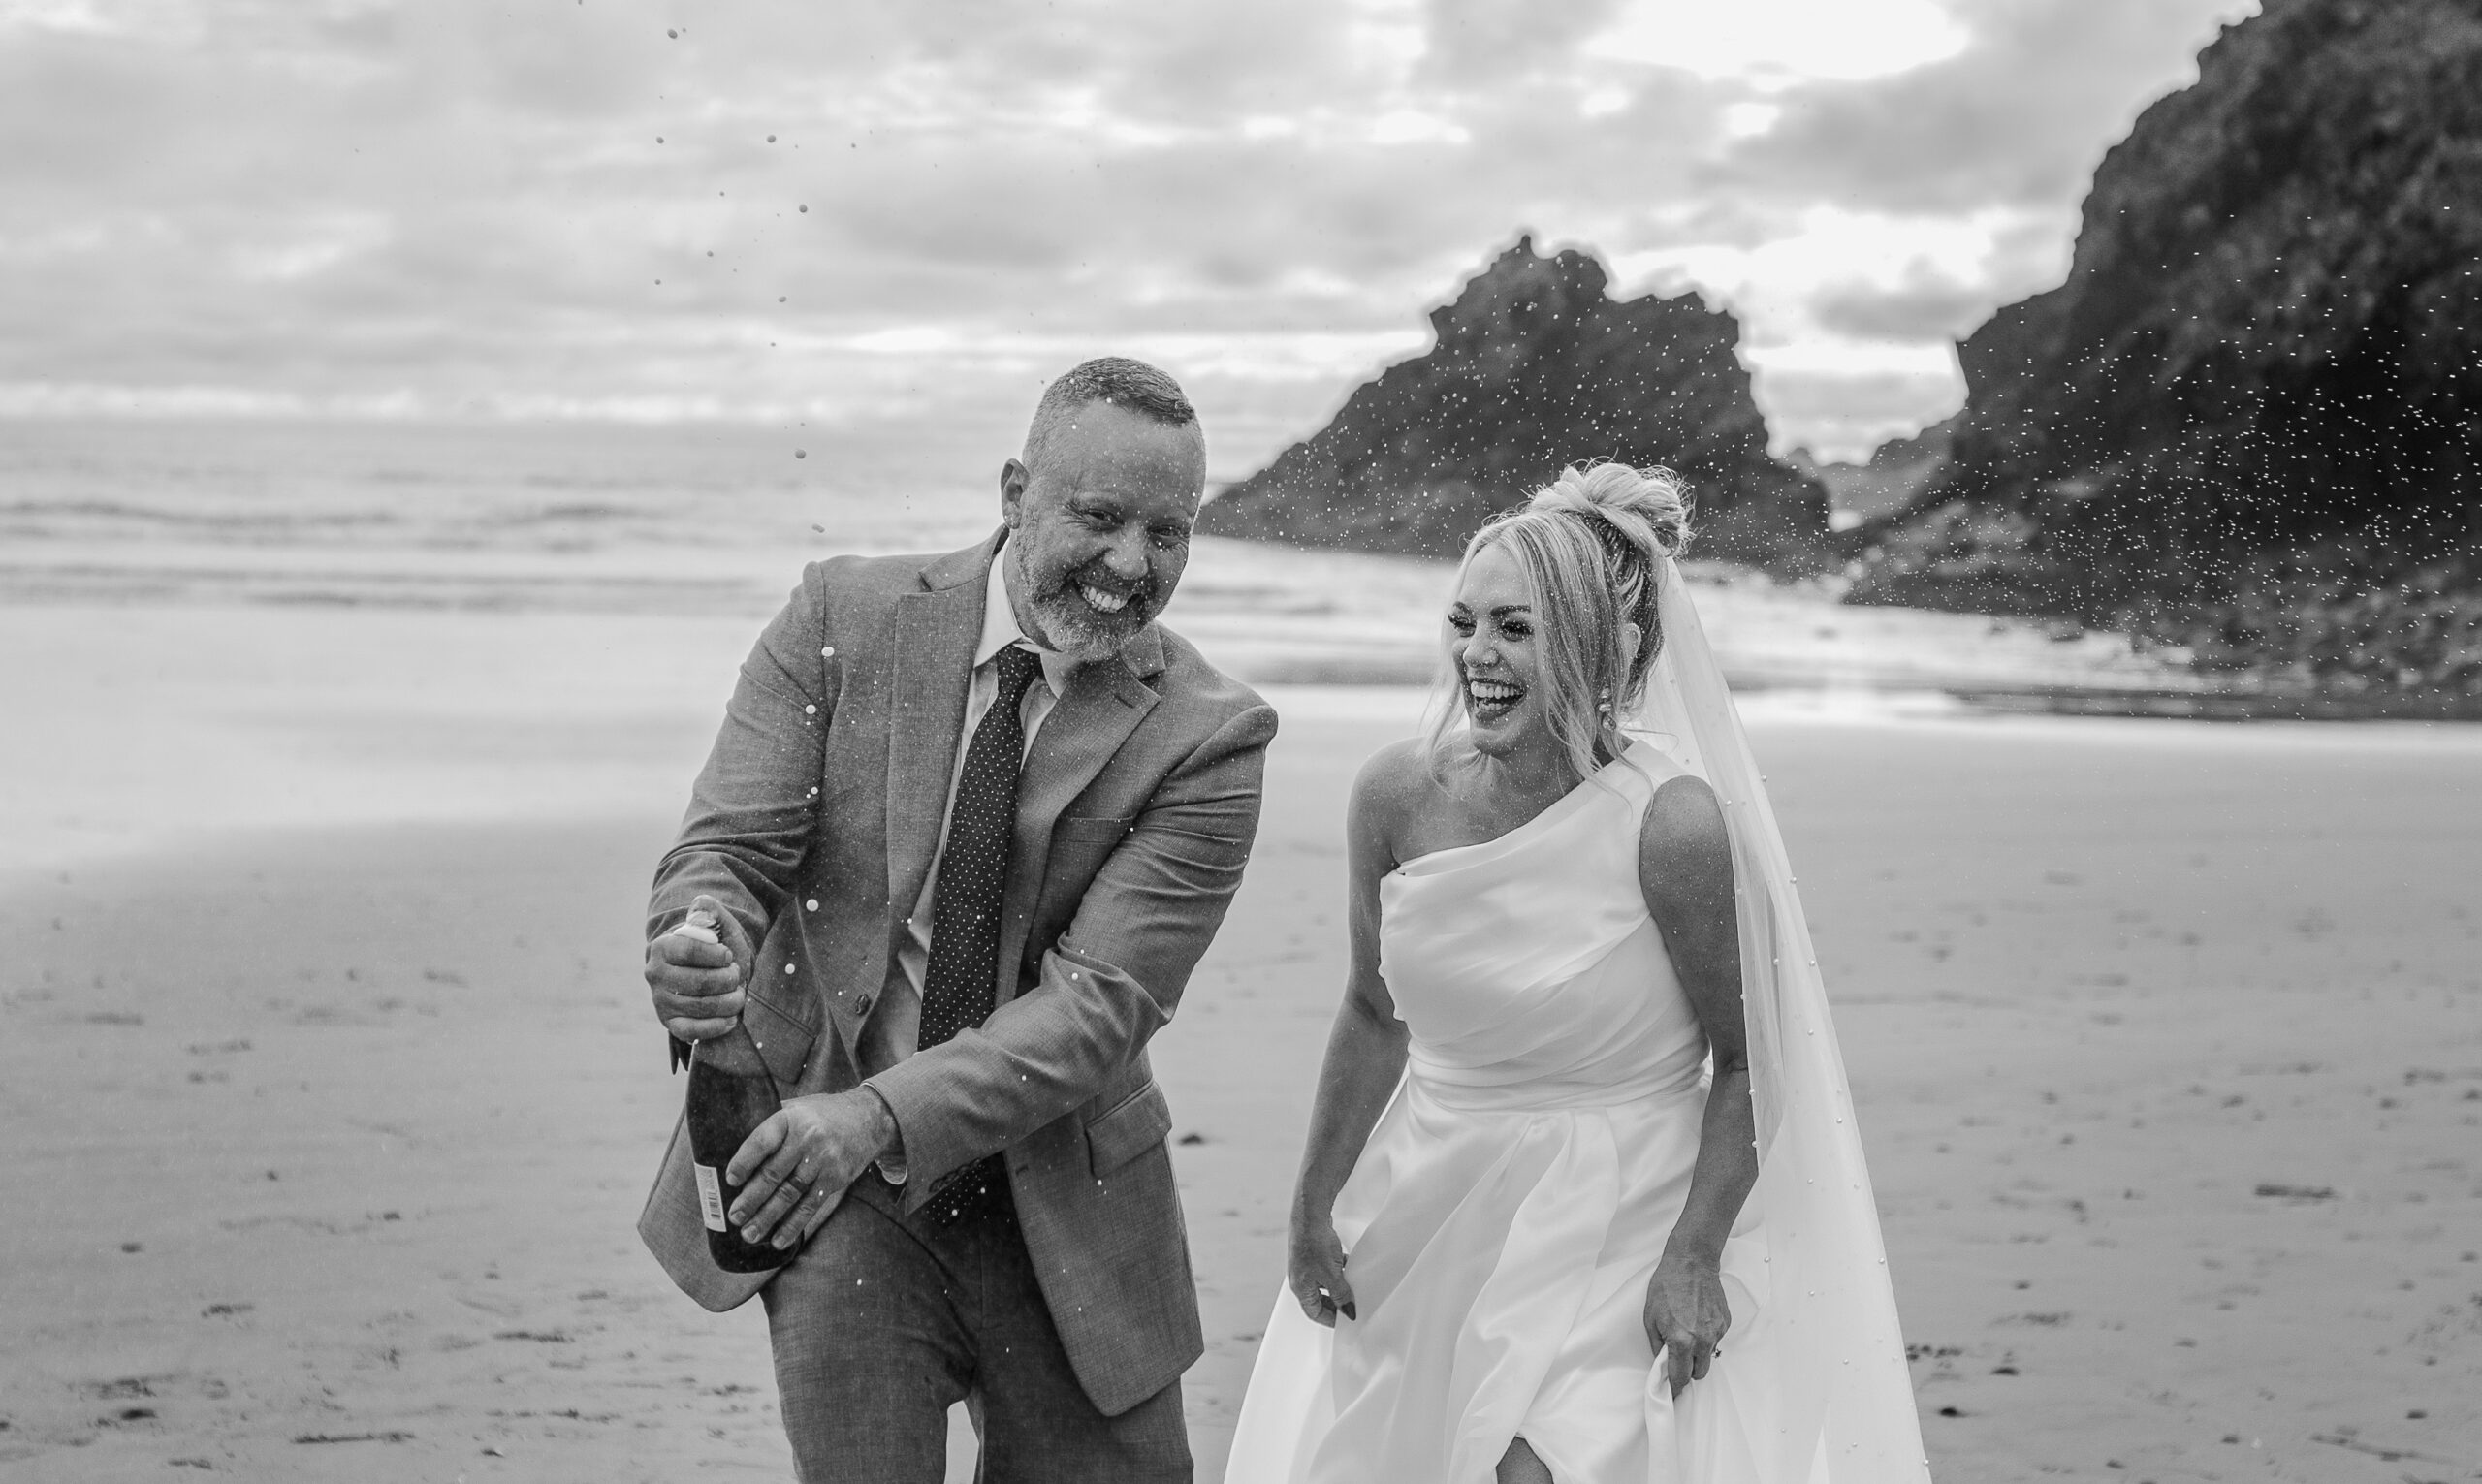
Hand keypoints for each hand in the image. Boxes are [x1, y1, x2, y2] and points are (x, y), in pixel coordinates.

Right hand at [645, 894, 753, 1041]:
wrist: (706, 973)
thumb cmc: (715, 950)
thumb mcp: (718, 928)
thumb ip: (712, 913)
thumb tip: (703, 903)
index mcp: (663, 947)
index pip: (690, 951)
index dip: (717, 955)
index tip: (728, 956)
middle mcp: (655, 974)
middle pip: (698, 982)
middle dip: (727, 980)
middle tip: (736, 976)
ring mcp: (661, 1001)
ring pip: (700, 1007)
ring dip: (728, 1002)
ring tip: (738, 995)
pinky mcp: (670, 1023)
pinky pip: (691, 1031)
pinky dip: (716, 1027)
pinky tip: (731, 1019)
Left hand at [725, 1090, 895, 1249]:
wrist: (869, 1119)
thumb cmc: (824, 1114)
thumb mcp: (798, 1107)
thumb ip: (772, 1122)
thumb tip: (731, 1140)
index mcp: (792, 1118)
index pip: (762, 1141)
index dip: (744, 1162)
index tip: (730, 1180)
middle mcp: (808, 1139)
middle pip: (773, 1174)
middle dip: (751, 1199)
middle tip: (734, 1216)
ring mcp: (824, 1161)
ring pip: (789, 1194)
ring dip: (767, 1217)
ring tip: (749, 1233)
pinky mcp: (836, 1179)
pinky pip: (810, 1206)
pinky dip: (793, 1225)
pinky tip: (778, 1240)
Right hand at [1287, 1206, 1356, 1327]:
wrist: (1309, 1215)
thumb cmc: (1314, 1244)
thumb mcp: (1332, 1275)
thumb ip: (1341, 1295)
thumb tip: (1349, 1311)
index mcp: (1300, 1288)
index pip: (1314, 1313)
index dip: (1331, 1319)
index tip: (1347, 1320)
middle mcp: (1300, 1278)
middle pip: (1318, 1299)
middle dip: (1336, 1303)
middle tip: (1352, 1305)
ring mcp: (1305, 1265)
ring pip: (1324, 1283)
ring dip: (1338, 1285)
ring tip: (1353, 1286)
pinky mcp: (1312, 1253)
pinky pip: (1326, 1268)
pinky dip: (1337, 1270)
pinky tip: (1348, 1265)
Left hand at [1643, 1248, 1731, 1396]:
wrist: (1691, 1263)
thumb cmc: (1668, 1286)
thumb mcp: (1650, 1317)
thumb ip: (1657, 1345)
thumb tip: (1661, 1363)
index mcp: (1682, 1340)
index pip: (1681, 1377)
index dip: (1675, 1388)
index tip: (1672, 1393)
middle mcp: (1702, 1339)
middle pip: (1699, 1373)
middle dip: (1688, 1371)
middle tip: (1678, 1360)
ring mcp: (1716, 1331)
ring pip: (1709, 1356)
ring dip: (1698, 1354)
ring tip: (1687, 1332)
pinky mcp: (1725, 1323)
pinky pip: (1715, 1339)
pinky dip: (1706, 1337)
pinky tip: (1697, 1320)